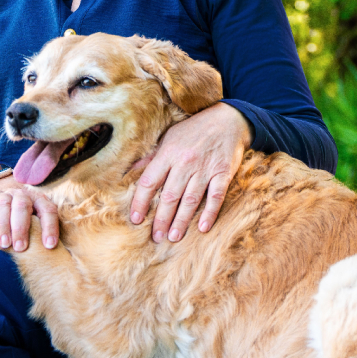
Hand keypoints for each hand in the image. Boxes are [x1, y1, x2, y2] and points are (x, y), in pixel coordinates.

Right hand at [0, 175, 58, 251]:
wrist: (8, 199)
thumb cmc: (27, 218)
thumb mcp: (39, 221)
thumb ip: (44, 231)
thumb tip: (51, 251)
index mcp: (39, 200)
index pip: (48, 210)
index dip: (50, 227)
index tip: (49, 245)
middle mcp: (22, 194)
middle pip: (22, 205)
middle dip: (20, 228)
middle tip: (20, 248)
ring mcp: (5, 194)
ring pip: (3, 205)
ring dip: (3, 225)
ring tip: (5, 244)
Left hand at [130, 103, 252, 242]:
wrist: (227, 120)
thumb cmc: (193, 131)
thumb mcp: (168, 138)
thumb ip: (150, 157)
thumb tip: (129, 170)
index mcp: (167, 154)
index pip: (149, 182)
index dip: (140, 202)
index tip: (135, 219)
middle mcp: (184, 162)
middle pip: (169, 196)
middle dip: (160, 219)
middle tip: (155, 238)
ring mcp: (205, 169)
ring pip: (190, 199)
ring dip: (181, 220)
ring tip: (173, 237)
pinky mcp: (223, 173)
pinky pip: (216, 196)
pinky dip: (210, 213)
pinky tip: (203, 228)